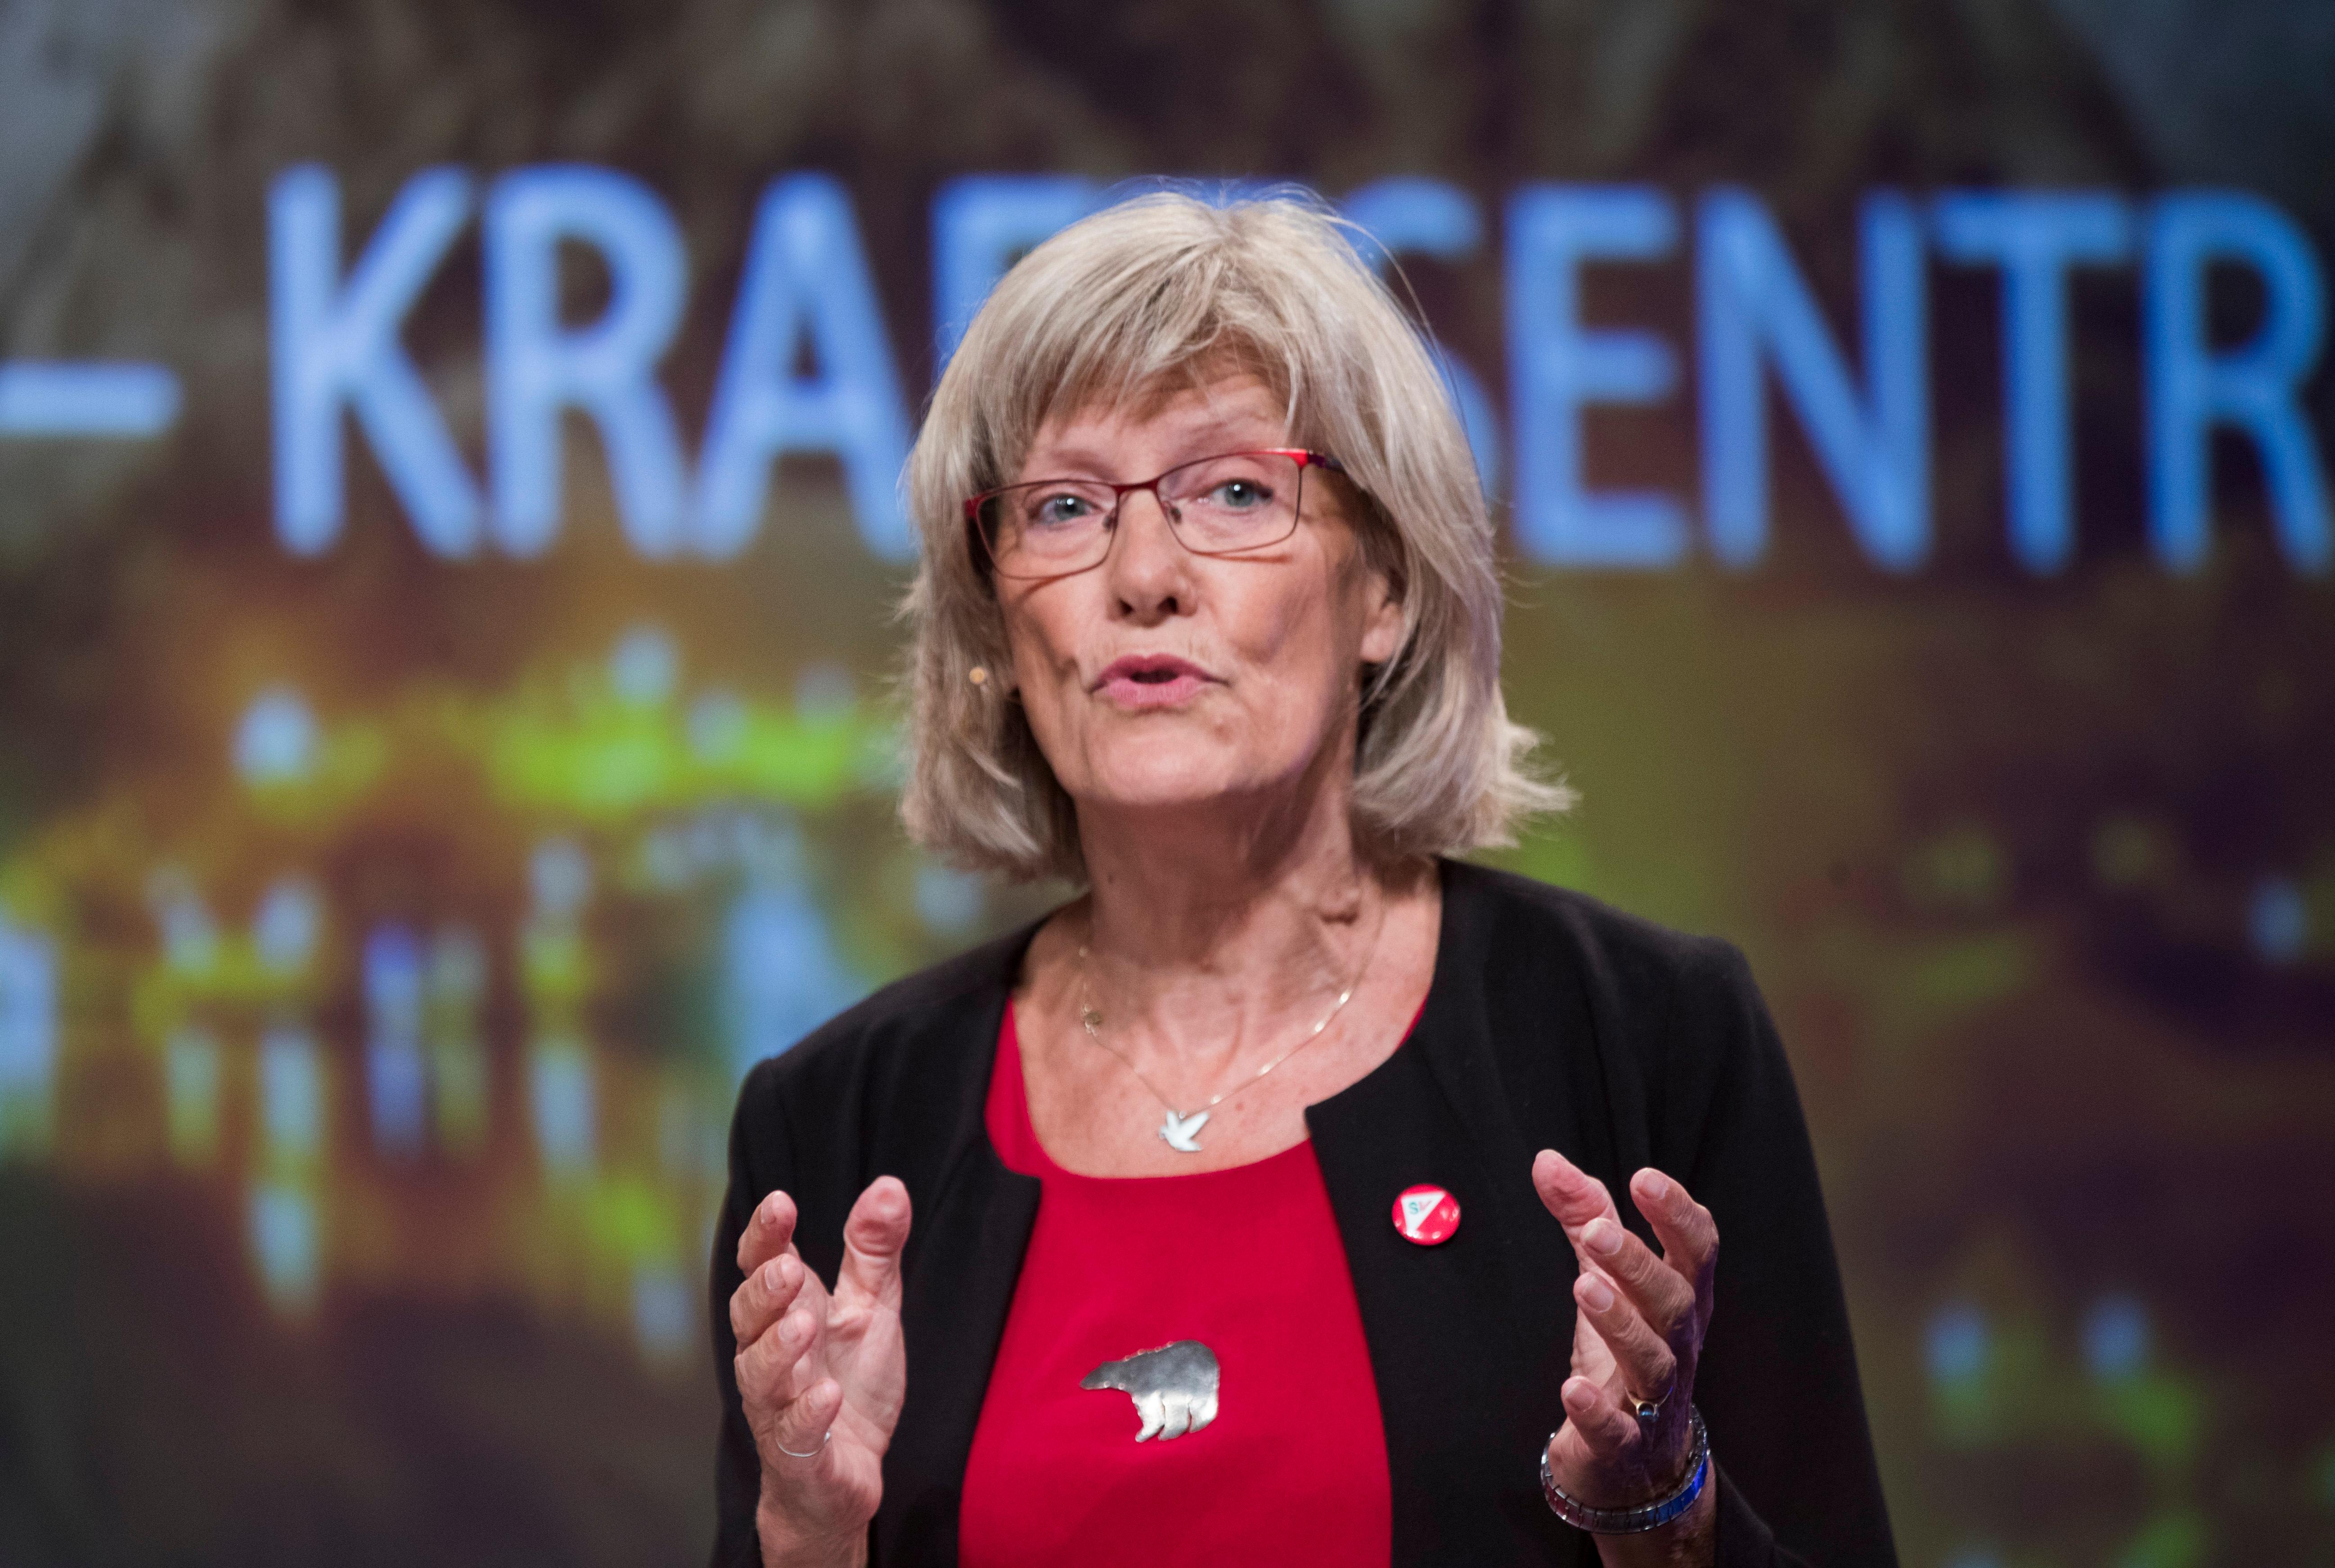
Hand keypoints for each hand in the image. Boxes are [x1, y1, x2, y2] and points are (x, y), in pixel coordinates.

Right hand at [729, 1177, 911, 1567]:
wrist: (849, 1475)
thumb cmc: (852, 1382)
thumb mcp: (872, 1308)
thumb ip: (873, 1251)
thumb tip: (889, 1185)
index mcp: (786, 1312)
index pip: (761, 1266)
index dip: (764, 1235)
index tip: (780, 1202)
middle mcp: (769, 1356)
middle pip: (748, 1317)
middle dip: (764, 1291)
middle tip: (787, 1267)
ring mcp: (777, 1407)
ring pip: (759, 1376)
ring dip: (778, 1350)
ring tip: (803, 1324)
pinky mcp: (797, 1455)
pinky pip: (793, 1435)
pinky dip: (807, 1414)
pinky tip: (827, 1395)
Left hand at [1532, 1150, 1717, 1533]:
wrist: (1635, 1459)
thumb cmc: (1625, 1350)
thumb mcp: (1607, 1278)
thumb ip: (1584, 1218)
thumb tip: (1547, 1161)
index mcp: (1681, 1299)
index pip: (1697, 1252)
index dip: (1677, 1214)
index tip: (1644, 1177)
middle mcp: (1678, 1345)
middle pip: (1675, 1302)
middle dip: (1639, 1264)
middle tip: (1596, 1232)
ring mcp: (1656, 1400)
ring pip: (1654, 1362)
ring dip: (1621, 1323)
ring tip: (1583, 1285)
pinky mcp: (1626, 1446)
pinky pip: (1618, 1431)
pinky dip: (1597, 1411)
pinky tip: (1572, 1389)